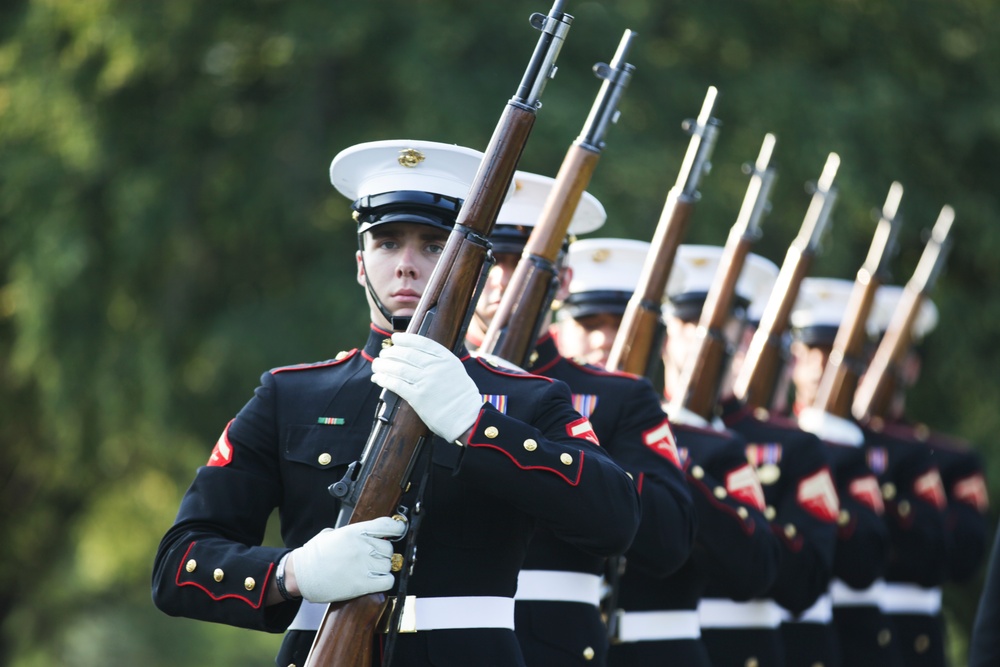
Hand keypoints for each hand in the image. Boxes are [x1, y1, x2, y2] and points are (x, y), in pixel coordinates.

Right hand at [290, 516, 406, 602]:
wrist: (301, 574)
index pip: (387, 526)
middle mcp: (362, 547)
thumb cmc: (314, 554)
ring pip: (389, 564)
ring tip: (370, 569)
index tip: (399, 531)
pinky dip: (385, 581)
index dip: (397, 529)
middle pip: (389, 548)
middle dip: (384, 553)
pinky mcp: (362, 584)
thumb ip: (353, 532)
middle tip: (374, 556)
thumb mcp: (333, 534)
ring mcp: (364, 565)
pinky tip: (376, 580)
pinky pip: (387, 581)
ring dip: (383, 567)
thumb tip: (370, 532)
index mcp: (355, 532)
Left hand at [371, 332, 483, 442]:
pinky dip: (384, 379)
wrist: (468, 419)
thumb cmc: (463, 398)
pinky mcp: (418, 397)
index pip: (422, 342)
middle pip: (407, 354)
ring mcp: (426, 381)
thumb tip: (420, 356)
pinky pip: (396, 384)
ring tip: (377, 365)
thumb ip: (441, 363)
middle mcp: (436, 367)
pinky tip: (378, 378)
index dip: (406, 339)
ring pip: (399, 368)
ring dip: (384, 365)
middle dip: (391, 352)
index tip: (396, 338)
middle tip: (384, 353)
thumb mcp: (456, 371)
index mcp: (446, 359)